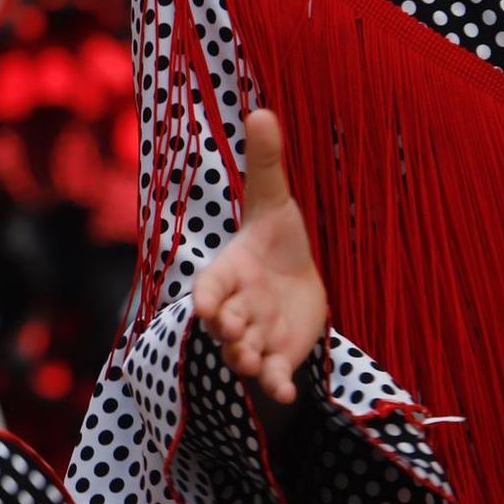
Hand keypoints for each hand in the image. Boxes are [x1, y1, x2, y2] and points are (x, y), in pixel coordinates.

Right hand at [195, 111, 328, 406]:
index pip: (210, 285)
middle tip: (234, 332)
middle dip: (227, 330)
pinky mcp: (276, 356)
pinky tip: (286, 394)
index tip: (208, 307)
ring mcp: (254, 335)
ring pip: (242, 352)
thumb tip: (262, 110)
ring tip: (256, 364)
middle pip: (223, 323)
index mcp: (228, 272)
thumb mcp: (274, 201)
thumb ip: (265, 164)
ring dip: (246, 359)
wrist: (296, 280)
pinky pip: (271, 376)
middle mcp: (235, 307)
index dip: (207, 297)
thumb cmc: (276, 239)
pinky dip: (275, 386)